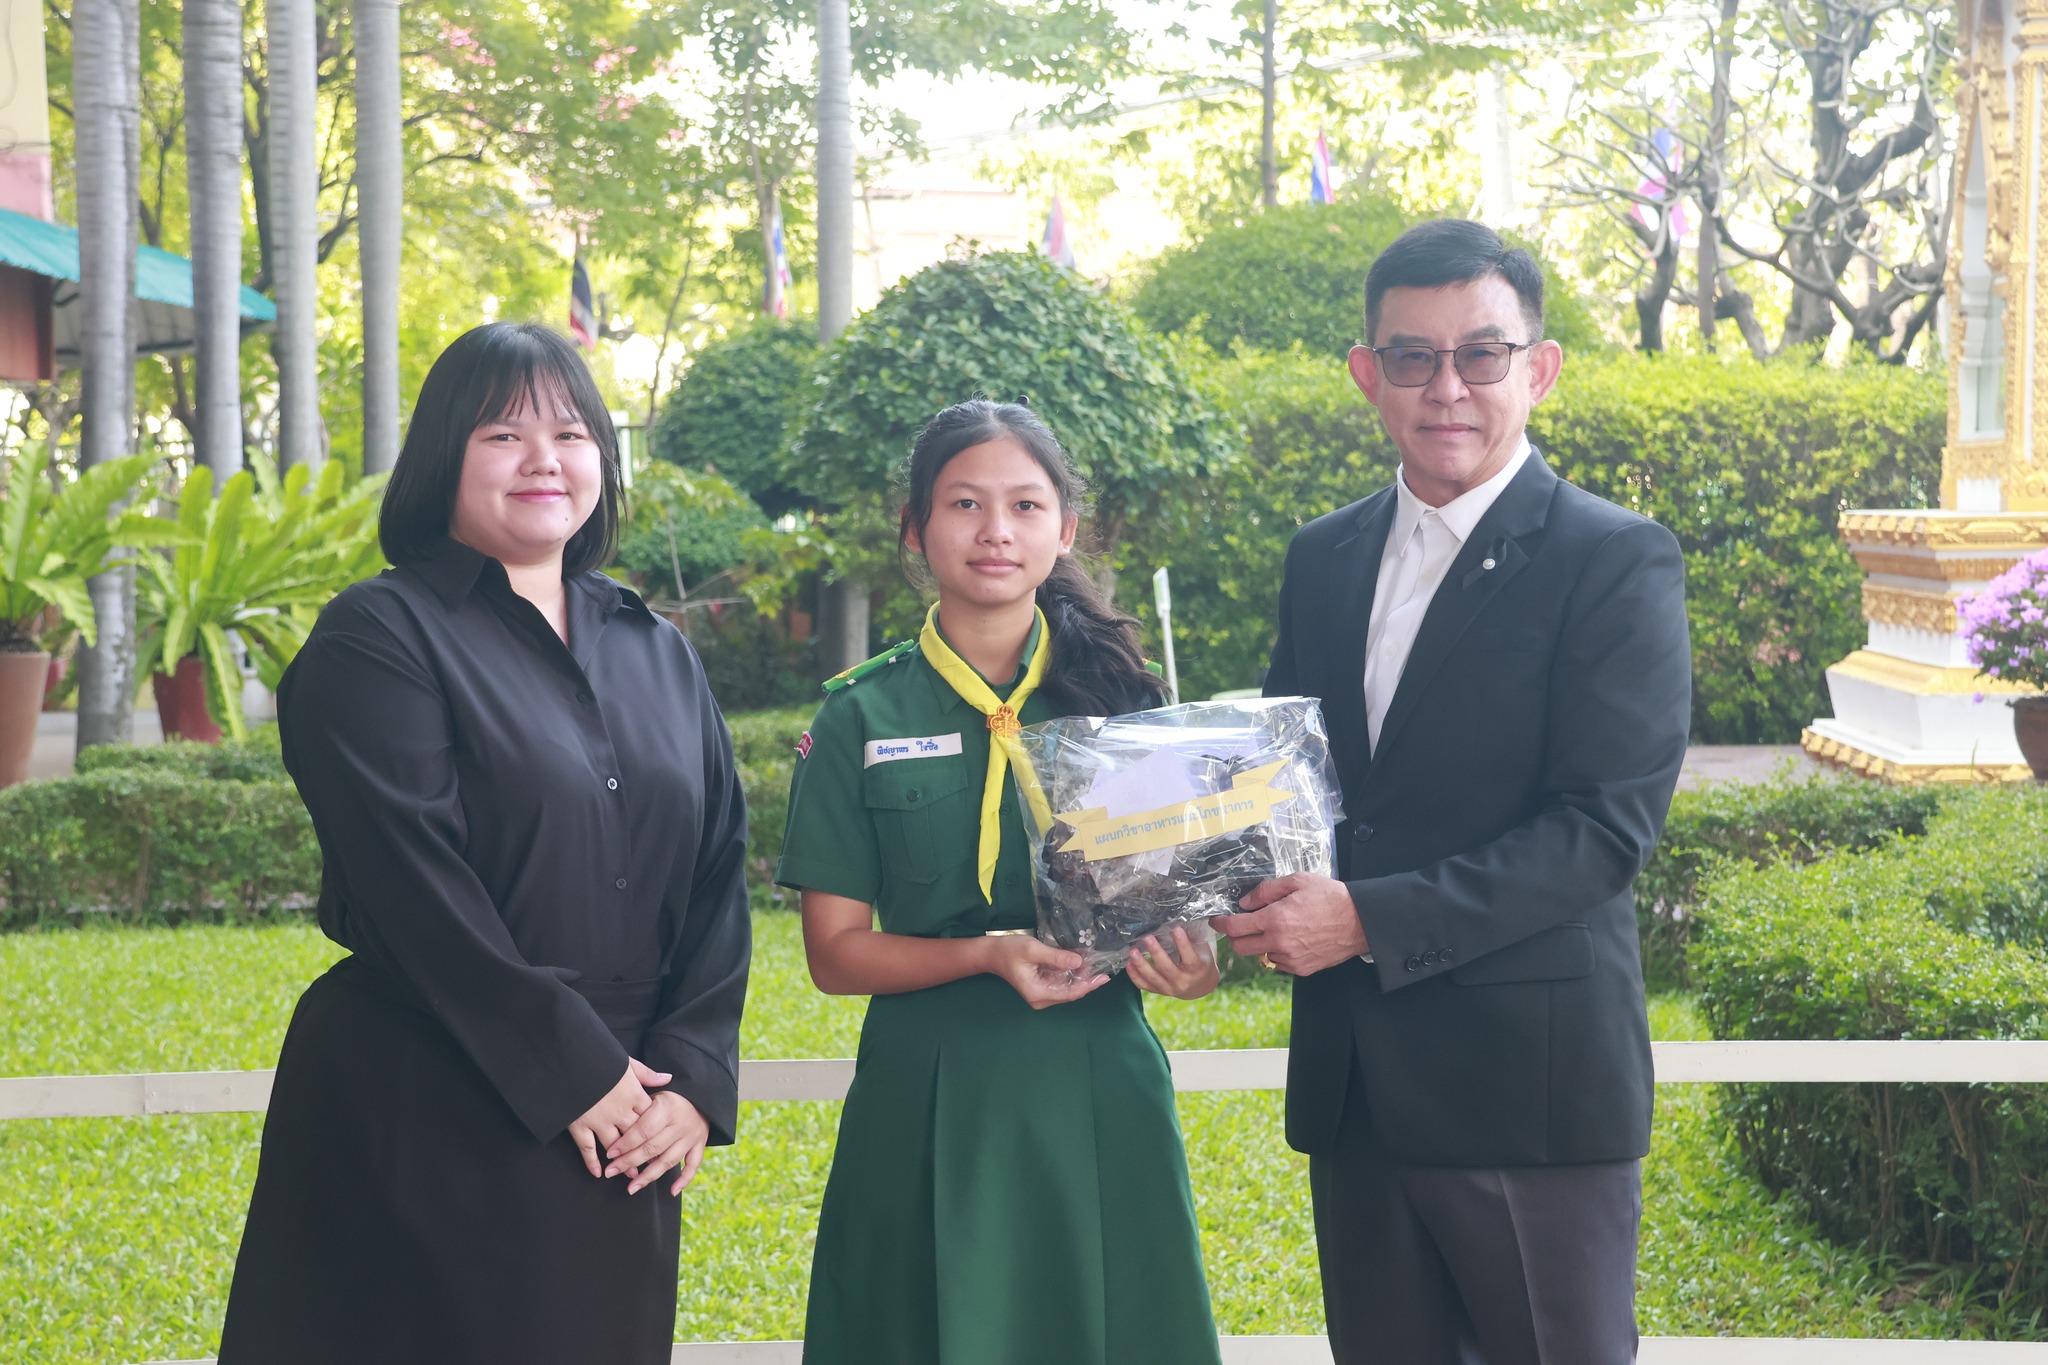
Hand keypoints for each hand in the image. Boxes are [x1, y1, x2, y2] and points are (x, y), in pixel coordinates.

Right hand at [567, 1057, 668, 1179]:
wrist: (569, 1058)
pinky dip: (592, 1162)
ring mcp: (599, 1120)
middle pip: (636, 1136)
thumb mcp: (626, 1062)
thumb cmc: (600, 1057)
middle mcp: (619, 1111)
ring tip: (631, 1175)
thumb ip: (647, 1074)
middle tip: (651, 1166)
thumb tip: (668, 1078)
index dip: (657, 1131)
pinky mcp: (579, 1124)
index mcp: (633, 1094)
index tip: (663, 1142)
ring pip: (615, 1146)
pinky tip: (598, 1173)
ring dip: (624, 1161)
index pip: (650, 1118)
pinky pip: (587, 1148)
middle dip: (644, 1151)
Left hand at [606, 1087, 712, 1195]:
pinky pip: (693, 1166)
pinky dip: (684, 1180)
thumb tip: (615, 1117)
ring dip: (649, 1177)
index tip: (610, 1154)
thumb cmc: (667, 1093)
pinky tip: (672, 1191)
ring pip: (669, 1161)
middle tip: (611, 1172)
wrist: (699, 1093)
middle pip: (653, 1148)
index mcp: (668, 1107)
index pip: (644, 1130)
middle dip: (629, 1162)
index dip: (625, 1143)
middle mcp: (681, 1123)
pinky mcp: (700, 1145)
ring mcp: (692, 1136)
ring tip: (631, 1188)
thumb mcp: (652, 1090)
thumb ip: (636, 1101)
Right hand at [984, 934, 1109, 1008]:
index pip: (1070, 993)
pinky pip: (1061, 983)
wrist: (991, 953)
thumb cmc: (1010, 951)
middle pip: (1070, 993)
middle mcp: (1041, 998)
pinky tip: (1080, 964)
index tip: (1104, 978)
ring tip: (1094, 964)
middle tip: (1102, 967)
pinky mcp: (1041, 987)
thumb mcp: (1033, 950)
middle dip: (1086, 981)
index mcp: (1038, 993)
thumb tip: (1079, 961)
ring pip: (1067, 988)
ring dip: (1079, 977)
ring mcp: (1041, 994)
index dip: (1088, 986)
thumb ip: (1056, 957)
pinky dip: (1071, 975)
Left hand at [1126, 925, 1219, 999]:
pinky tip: (1128, 964)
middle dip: (1156, 952)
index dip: (1183, 944)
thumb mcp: (1203, 951)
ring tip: (1132, 951)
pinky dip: (1135, 976)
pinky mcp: (1159, 991)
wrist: (1200, 987)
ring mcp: (1170, 988)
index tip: (1176, 929)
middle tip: (1147, 938)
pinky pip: (1145, 985)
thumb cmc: (1201, 963)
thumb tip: (1179, 918)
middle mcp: (1183, 981)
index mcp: (1197, 970)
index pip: (1190, 958)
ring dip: (1141, 964)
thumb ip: (1193, 939)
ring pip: (1153, 978)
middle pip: (1167, 968)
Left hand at [1215, 873, 1368, 975]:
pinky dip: (1279, 953)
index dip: (1221, 923)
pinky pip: (1279, 963)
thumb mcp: (1297, 881)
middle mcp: (1279, 942)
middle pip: (1240, 947)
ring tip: (1278, 929)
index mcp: (1275, 919)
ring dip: (1261, 944)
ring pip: (1260, 956)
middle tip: (1243, 925)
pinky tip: (1293, 939)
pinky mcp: (1301, 969)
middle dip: (1236, 936)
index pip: (1234, 927)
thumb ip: (1266, 891)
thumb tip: (1244, 903)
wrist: (1359, 921)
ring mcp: (1290, 958)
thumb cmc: (1330, 897)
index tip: (1217, 920)